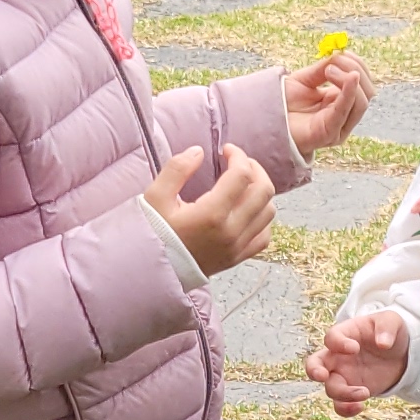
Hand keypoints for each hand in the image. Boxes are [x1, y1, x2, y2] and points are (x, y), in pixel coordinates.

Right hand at [144, 143, 274, 278]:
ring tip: (243, 184)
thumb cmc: (153, 232)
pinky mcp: (237, 258)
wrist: (151, 269)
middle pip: (264, 190)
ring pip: (269, 211)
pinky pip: (264, 236)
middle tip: (238, 162)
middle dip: (254, 168)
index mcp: (211, 214)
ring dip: (260, 191)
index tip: (225, 150)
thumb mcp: (155, 196)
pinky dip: (262, 219)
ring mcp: (237, 247)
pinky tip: (248, 209)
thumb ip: (177, 169)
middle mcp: (230, 231)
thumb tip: (199, 151)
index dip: (237, 155)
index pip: (242, 175)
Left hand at [285, 50, 371, 154]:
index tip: (341, 51)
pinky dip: (350, 93)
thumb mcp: (305, 79)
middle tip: (335, 61)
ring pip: (361, 102)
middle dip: (356, 69)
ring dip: (349, 80)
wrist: (263, 120)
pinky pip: (345, 112)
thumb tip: (340, 54)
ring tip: (328, 71)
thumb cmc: (282, 103)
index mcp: (341, 103)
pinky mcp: (330, 133)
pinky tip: (350, 78)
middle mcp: (344, 116)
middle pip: (367, 92)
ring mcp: (339, 127)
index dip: (357, 64)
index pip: (363, 83)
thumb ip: (324, 68)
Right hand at [308, 308, 408, 414]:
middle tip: (322, 375)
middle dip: (314, 370)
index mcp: (344, 335)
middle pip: (315, 364)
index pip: (331, 338)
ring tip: (365, 392)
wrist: (400, 354)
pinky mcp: (351, 391)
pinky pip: (340, 405)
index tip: (355, 349)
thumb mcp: (392, 321)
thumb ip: (386, 327)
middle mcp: (338, 357)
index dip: (338, 343)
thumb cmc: (389, 332)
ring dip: (344, 394)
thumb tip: (383, 344)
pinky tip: (360, 407)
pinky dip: (345, 409)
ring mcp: (342, 376)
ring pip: (330, 389)